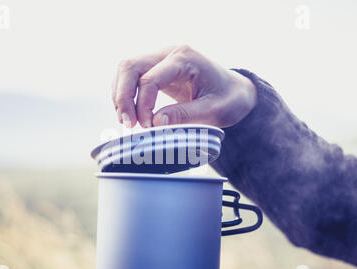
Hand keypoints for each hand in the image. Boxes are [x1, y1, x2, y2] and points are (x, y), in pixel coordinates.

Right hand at [112, 45, 256, 128]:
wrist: (235, 92)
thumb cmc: (229, 99)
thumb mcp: (213, 111)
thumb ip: (185, 115)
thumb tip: (155, 122)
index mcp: (185, 58)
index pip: (150, 78)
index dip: (143, 105)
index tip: (148, 127)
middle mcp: (169, 53)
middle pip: (130, 67)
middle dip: (123, 97)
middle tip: (128, 124)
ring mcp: (161, 59)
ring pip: (126, 70)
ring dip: (120, 96)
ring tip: (127, 121)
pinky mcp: (156, 69)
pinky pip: (131, 77)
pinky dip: (125, 94)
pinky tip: (131, 113)